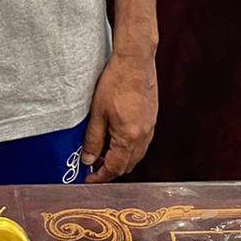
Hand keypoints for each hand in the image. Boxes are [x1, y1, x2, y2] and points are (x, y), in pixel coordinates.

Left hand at [81, 50, 157, 183]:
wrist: (136, 61)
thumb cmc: (116, 82)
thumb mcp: (97, 112)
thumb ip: (93, 139)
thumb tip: (88, 159)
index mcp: (129, 137)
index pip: (115, 168)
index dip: (100, 177)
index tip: (89, 180)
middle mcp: (143, 136)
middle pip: (128, 165)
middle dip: (110, 169)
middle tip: (92, 165)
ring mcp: (150, 128)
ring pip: (136, 155)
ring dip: (120, 159)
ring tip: (102, 150)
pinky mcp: (152, 119)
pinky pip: (141, 143)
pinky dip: (129, 147)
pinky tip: (116, 137)